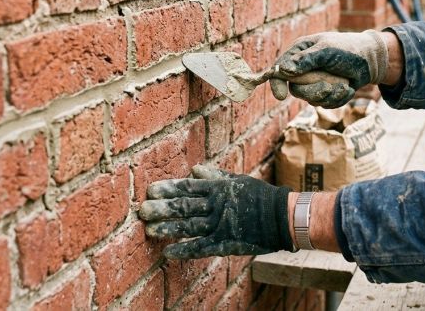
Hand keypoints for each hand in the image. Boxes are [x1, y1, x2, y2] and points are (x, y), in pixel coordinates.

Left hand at [139, 165, 292, 258]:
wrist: (281, 217)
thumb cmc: (259, 196)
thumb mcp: (237, 180)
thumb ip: (214, 175)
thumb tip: (194, 169)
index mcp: (218, 189)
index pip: (188, 188)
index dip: (169, 189)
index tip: (151, 190)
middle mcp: (216, 206)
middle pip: (184, 207)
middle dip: (162, 209)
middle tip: (143, 210)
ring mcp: (220, 225)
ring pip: (189, 227)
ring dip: (169, 229)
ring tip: (149, 230)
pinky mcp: (226, 242)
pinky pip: (202, 248)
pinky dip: (186, 250)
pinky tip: (169, 253)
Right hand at [270, 30, 388, 108]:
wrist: (370, 61)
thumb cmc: (348, 50)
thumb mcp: (327, 51)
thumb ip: (305, 60)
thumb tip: (283, 70)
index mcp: (299, 53)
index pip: (279, 70)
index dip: (277, 83)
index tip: (281, 95)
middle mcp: (303, 69)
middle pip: (296, 90)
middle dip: (313, 92)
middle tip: (329, 87)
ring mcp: (313, 82)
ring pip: (311, 100)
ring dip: (330, 96)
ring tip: (345, 85)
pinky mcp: (324, 93)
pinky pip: (325, 104)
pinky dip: (338, 99)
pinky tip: (348, 88)